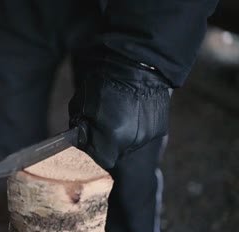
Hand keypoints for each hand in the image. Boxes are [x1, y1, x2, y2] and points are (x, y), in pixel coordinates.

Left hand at [69, 53, 170, 168]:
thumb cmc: (104, 83)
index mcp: (112, 138)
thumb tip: (80, 136)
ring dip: (123, 135)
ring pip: (131, 144)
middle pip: (117, 153)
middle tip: (105, 125)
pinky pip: (143, 134)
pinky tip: (132, 113)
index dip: (95, 150)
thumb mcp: (80, 105)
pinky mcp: (160, 127)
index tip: (92, 139)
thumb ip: (78, 126)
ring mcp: (148, 135)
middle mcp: (132, 141)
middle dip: (108, 143)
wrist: (135, 65)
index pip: (102, 159)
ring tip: (120, 116)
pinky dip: (137, 128)